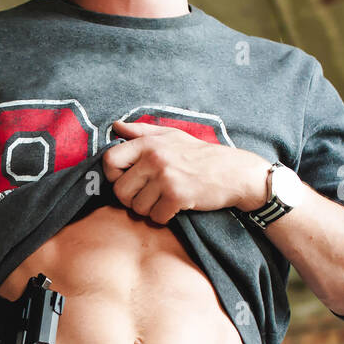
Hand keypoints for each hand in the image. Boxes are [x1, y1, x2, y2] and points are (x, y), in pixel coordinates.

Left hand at [103, 120, 267, 223]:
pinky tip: (176, 207)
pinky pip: (156, 217)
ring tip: (164, 200)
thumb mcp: (171, 135)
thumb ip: (141, 131)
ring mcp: (165, 177)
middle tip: (148, 196)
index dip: (113, 175)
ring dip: (149, 210)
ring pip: (136, 207)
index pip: (109, 160)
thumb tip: (116, 126)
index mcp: (149, 143)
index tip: (128, 180)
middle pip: (120, 190)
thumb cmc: (200, 155)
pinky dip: (164, 217)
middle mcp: (154, 158)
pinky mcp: (177, 196)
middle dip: (131, 199)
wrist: (234, 172)